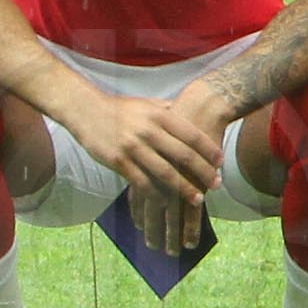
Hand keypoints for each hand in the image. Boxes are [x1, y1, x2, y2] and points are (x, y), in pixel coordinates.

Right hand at [75, 86, 224, 254]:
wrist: (86, 110)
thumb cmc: (123, 109)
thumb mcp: (149, 104)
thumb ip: (171, 111)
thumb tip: (195, 117)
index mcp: (160, 115)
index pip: (191, 135)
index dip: (208, 150)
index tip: (221, 162)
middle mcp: (148, 131)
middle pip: (182, 156)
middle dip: (203, 172)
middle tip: (217, 184)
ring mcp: (132, 147)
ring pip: (164, 173)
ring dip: (183, 189)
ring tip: (198, 199)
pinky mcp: (117, 161)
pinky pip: (141, 182)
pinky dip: (156, 194)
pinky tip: (167, 202)